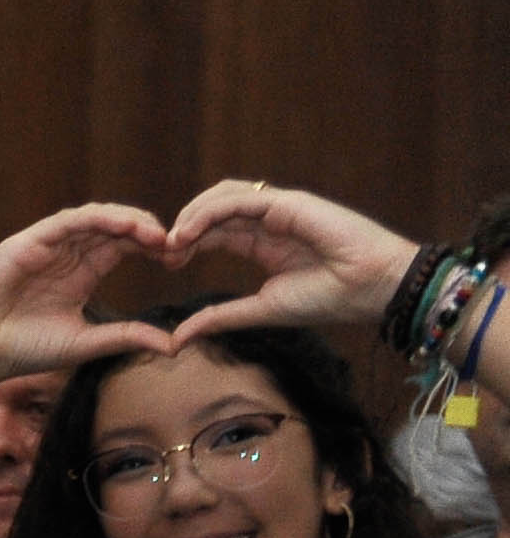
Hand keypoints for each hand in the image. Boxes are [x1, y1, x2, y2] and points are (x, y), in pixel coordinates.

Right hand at [0, 205, 179, 378]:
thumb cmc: (21, 349)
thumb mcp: (84, 343)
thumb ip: (125, 337)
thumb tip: (173, 346)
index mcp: (80, 274)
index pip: (123, 246)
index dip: (151, 245)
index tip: (178, 258)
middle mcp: (66, 254)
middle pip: (114, 228)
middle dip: (146, 230)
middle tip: (175, 241)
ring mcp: (47, 245)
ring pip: (94, 219)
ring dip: (126, 220)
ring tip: (153, 231)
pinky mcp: (27, 242)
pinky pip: (67, 222)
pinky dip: (95, 219)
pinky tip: (120, 226)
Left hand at [160, 180, 419, 342]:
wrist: (373, 289)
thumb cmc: (329, 299)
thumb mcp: (261, 310)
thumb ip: (220, 318)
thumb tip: (176, 340)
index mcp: (263, 242)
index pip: (214, 231)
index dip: (187, 242)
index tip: (168, 264)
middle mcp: (269, 221)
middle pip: (212, 211)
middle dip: (183, 229)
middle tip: (163, 254)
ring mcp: (280, 208)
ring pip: (222, 198)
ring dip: (191, 216)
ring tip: (173, 242)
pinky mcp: (289, 203)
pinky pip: (240, 200)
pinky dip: (209, 212)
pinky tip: (190, 232)